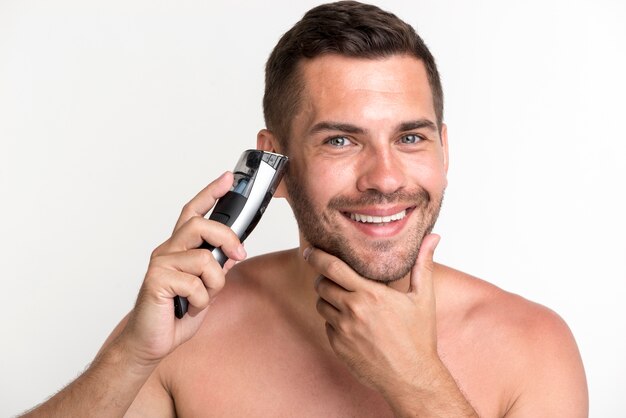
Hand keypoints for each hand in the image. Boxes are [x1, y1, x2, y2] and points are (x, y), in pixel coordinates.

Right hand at [119, 171, 246, 365]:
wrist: (152, 343)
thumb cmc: (176, 315)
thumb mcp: (206, 287)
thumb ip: (216, 267)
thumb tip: (234, 251)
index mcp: (179, 248)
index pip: (193, 212)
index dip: (210, 193)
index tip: (228, 178)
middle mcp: (167, 250)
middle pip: (201, 225)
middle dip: (227, 238)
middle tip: (239, 254)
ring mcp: (160, 263)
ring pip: (204, 259)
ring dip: (214, 284)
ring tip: (202, 299)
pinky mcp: (156, 280)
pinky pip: (195, 283)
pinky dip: (201, 301)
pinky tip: (189, 308)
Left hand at [305, 234, 440, 395]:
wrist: (412, 378)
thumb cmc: (418, 338)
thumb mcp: (423, 298)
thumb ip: (423, 264)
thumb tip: (433, 237)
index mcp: (371, 294)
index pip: (333, 268)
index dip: (317, 256)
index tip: (310, 250)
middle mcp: (353, 310)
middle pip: (322, 284)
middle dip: (324, 278)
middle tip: (334, 278)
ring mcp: (343, 330)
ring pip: (321, 304)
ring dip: (328, 299)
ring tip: (346, 301)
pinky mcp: (338, 346)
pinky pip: (327, 325)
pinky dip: (334, 320)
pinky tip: (352, 323)